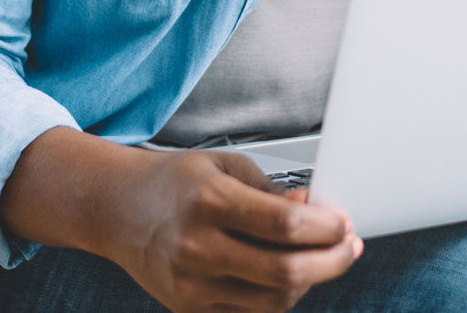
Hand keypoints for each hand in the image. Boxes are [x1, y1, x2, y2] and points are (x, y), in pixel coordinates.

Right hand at [113, 150, 361, 311]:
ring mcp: (191, 284)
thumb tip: (313, 209)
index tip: (343, 223)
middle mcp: (198, 246)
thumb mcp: (223, 166)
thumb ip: (271, 189)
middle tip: (348, 247)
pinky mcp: (188, 307)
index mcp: (209, 200)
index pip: (284, 225)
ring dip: (309, 282)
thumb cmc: (174, 183)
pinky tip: (286, 275)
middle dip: (331, 261)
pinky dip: (277, 297)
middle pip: (286, 271)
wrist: (118, 209)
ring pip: (274, 300)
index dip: (325, 228)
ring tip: (319, 259)